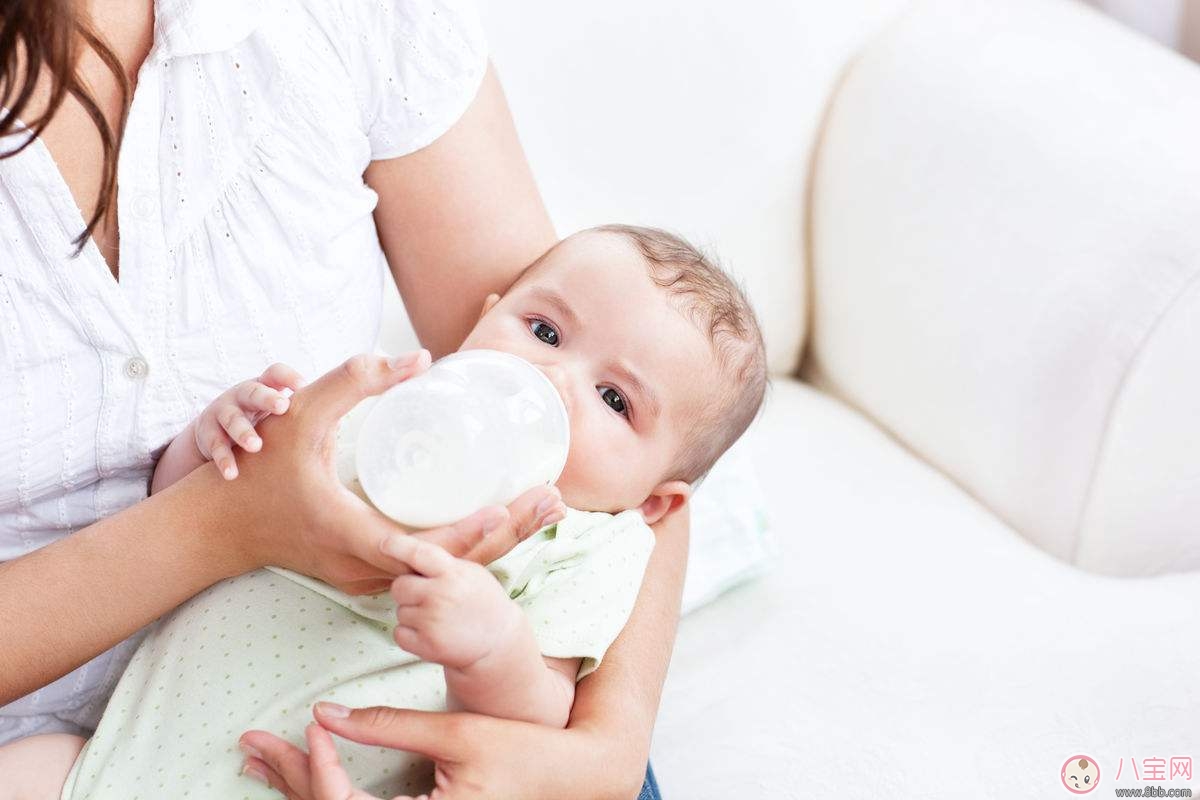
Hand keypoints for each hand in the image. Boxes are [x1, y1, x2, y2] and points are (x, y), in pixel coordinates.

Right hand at [195, 363, 304, 479]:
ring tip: (256, 446)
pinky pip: (214, 446)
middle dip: (267, 398)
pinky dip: (223, 460)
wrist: (215, 433)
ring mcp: (224, 413)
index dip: (288, 377)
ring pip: (231, 418)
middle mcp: (244, 396)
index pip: (275, 373)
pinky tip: (232, 475)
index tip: (303, 386)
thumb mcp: (283, 413)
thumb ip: (313, 411)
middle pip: (254, 391)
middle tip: (283, 408)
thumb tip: (365, 406)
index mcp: (266, 387)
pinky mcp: (207, 433)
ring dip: (244, 431)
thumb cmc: (264, 423)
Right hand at [205, 352, 568, 594]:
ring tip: (545, 509)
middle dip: (505, 535)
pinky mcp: (369, 575)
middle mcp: (363, 569)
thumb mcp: (301, 412)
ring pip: (444, 574)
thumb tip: (418, 356)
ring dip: (494, 546)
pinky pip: (430, 571)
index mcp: (349, 535)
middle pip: (449, 567)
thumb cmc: (259, 469)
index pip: (418, 551)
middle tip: (553, 501)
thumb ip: (354, 379)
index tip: (509, 509)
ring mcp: (367, 579)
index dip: (466, 534)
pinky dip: (468, 551)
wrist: (220, 528)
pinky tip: (503, 524)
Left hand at [240, 702, 639, 799]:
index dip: (321, 765)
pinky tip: (305, 775)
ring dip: (298, 785)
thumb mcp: (457, 735)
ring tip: (261, 759)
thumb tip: (327, 712)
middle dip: (289, 774)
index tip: (314, 722)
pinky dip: (325, 791)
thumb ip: (390, 726)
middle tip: (250, 743)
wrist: (570, 777)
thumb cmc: (522, 754)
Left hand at [385, 536, 527, 669]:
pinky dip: (410, 634)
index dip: (397, 546)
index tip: (384, 544)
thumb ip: (442, 563)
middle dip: (408, 590)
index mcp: (452, 573)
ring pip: (400, 611)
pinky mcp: (426, 645)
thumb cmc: (483, 602)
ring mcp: (432, 621)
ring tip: (438, 618)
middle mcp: (440, 595)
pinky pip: (399, 633)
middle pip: (399, 586)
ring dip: (413, 614)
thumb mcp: (471, 573)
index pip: (417, 553)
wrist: (499, 641)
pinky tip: (431, 632)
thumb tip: (408, 551)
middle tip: (427, 597)